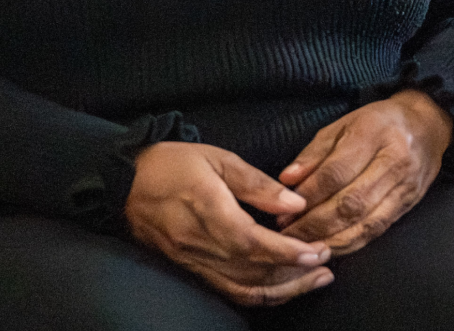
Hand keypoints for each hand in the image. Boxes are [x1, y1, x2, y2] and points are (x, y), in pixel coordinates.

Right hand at [125, 141, 332, 305]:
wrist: (125, 182)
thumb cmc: (174, 163)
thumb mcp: (219, 158)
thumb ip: (257, 183)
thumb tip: (295, 203)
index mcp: (208, 210)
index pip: (252, 243)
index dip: (287, 253)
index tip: (317, 251)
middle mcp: (198, 244)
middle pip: (251, 272)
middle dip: (294, 273)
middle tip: (327, 264)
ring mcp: (191, 261)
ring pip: (241, 289)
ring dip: (282, 289)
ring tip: (314, 280)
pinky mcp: (188, 269)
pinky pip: (226, 291)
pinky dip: (257, 294)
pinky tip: (281, 288)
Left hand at [275, 90, 453, 255]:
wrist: (427, 125)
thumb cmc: (379, 123)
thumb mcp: (344, 124)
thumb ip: (315, 152)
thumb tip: (287, 180)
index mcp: (373, 132)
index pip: (336, 171)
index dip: (309, 195)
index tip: (285, 210)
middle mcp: (393, 160)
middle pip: (350, 201)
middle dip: (314, 223)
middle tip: (287, 233)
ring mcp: (404, 185)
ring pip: (364, 222)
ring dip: (329, 239)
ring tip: (303, 246)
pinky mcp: (408, 204)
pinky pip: (376, 230)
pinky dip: (350, 243)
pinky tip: (329, 247)